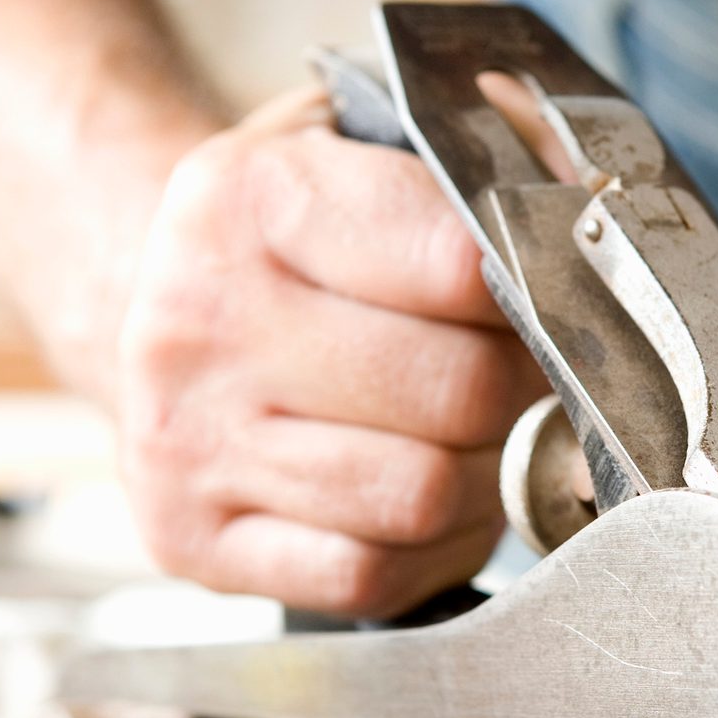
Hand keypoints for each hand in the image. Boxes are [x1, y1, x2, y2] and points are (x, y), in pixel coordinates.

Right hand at [114, 87, 542, 615]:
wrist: (136, 294)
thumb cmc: (284, 233)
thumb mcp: (357, 142)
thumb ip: (478, 153)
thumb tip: (582, 196)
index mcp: (245, 198)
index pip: (461, 265)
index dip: (537, 293)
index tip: (548, 297)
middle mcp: (196, 320)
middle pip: (458, 393)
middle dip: (519, 392)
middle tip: (521, 377)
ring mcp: (184, 439)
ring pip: (421, 495)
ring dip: (479, 479)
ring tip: (468, 439)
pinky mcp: (187, 539)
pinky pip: (367, 575)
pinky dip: (420, 550)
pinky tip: (412, 501)